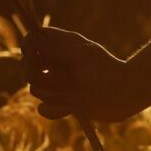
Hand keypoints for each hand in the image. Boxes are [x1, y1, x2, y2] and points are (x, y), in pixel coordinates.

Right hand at [21, 24, 136, 122]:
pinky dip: (55, 109)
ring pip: (35, 89)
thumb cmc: (106, 69)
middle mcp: (56, 64)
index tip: (31, 53)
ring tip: (72, 94)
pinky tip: (71, 107)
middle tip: (38, 74)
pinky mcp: (61, 104)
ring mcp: (57, 85)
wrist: (123, 94)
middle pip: (27, 66)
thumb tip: (36, 40)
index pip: (33, 41)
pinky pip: (44, 109)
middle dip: (32, 72)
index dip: (28, 46)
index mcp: (61, 47)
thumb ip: (58, 48)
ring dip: (51, 92)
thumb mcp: (83, 53)